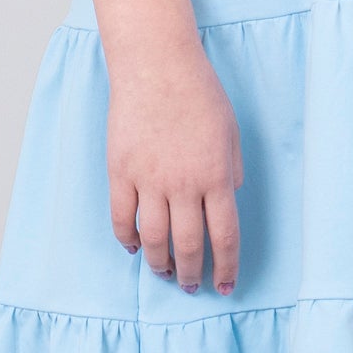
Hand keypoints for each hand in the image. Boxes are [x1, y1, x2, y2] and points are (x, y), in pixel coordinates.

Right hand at [107, 44, 244, 294]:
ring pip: (153, 239)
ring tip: (165, 272)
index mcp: (216, 175)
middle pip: (189, 245)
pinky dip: (126, 238)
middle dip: (192, 273)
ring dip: (160, 263)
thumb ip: (232, 169)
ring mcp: (149, 179)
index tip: (226, 285)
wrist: (157, 65)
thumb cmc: (199, 93)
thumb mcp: (231, 131)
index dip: (226, 266)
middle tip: (192, 287)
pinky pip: (121, 217)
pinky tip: (133, 247)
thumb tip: (229, 198)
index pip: (224, 236)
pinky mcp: (120, 171)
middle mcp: (184, 184)